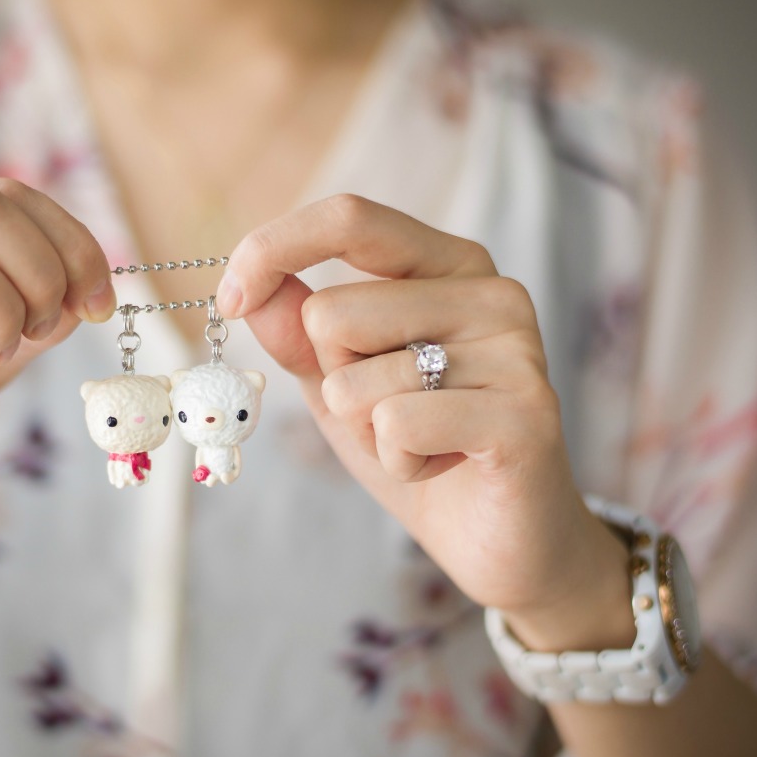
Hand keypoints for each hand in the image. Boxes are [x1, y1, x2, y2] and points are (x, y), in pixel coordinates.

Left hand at [219, 195, 631, 647]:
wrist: (500, 538)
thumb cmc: (419, 446)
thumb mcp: (341, 383)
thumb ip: (299, 334)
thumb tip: (251, 293)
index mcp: (448, 265)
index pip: (351, 217)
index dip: (273, 249)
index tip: (230, 300)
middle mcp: (491, 291)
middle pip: (332, 313)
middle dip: (334, 381)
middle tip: (391, 414)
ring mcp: (517, 348)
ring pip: (358, 378)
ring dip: (368, 431)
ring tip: (424, 443)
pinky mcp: (527, 412)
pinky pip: (398, 424)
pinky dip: (398, 461)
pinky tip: (443, 466)